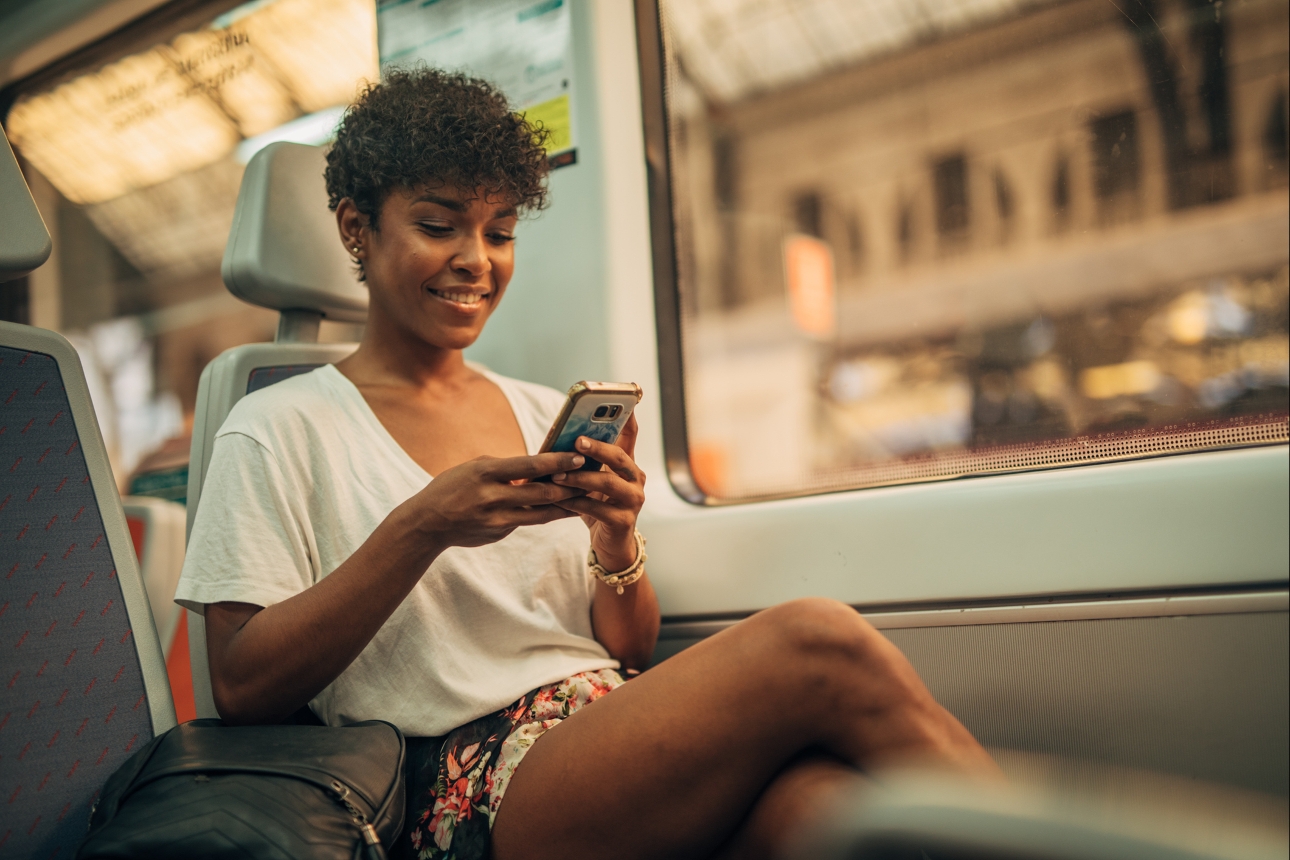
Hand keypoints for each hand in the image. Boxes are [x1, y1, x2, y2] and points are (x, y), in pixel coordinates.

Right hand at [404, 451, 587, 552]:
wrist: (427, 523)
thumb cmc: (453, 486)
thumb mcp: (476, 467)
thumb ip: (507, 468)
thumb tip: (540, 465)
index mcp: (487, 472)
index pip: (531, 465)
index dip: (559, 461)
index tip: (580, 456)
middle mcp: (493, 496)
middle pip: (542, 492)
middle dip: (570, 485)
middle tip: (594, 477)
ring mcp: (497, 518)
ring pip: (542, 513)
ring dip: (566, 505)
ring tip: (587, 496)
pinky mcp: (500, 533)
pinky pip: (528, 521)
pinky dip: (547, 514)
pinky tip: (563, 509)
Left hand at [552, 414, 645, 570]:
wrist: (609, 544)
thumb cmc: (597, 506)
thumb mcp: (593, 480)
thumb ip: (584, 461)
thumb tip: (558, 438)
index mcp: (628, 464)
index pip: (630, 434)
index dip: (626, 416)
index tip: (618, 400)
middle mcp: (636, 479)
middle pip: (619, 457)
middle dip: (597, 447)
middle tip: (577, 440)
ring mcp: (633, 500)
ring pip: (608, 483)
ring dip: (580, 478)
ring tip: (557, 476)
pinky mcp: (624, 521)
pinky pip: (598, 509)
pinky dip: (576, 503)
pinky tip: (559, 500)